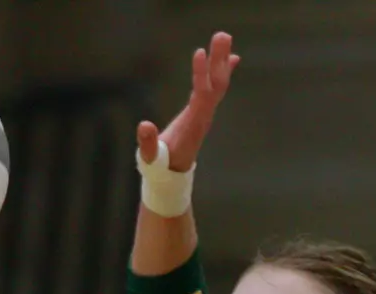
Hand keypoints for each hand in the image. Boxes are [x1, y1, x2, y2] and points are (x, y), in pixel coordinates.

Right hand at [137, 31, 239, 173]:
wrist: (171, 176)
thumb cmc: (159, 166)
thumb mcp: (150, 158)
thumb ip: (148, 144)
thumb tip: (144, 125)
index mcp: (193, 125)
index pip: (201, 95)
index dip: (201, 75)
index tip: (200, 53)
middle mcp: (203, 117)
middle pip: (215, 85)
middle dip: (218, 61)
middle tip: (222, 35)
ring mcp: (204, 114)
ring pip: (218, 84)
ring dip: (222, 61)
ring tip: (225, 37)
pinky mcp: (202, 112)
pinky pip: (215, 88)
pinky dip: (223, 72)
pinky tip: (231, 59)